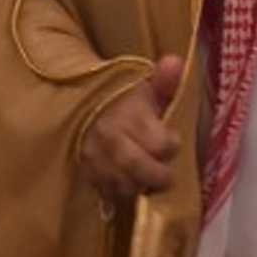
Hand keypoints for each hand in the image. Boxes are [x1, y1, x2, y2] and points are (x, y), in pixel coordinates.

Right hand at [79, 55, 184, 202]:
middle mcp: (112, 139)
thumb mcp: (146, 87)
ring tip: (149, 180)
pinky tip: (130, 185)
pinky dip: (121, 194)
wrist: (80, 106)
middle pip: (139, 168)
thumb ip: (165, 81)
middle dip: (158, 176)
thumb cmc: (123, 99)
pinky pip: (107, 192)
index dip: (171, 145)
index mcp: (131, 116)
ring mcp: (97, 159)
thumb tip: (176, 62)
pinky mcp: (87, 173)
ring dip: (140, 187)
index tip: (172, 140)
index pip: (159, 143)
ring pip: (123, 185)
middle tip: (167, 175)